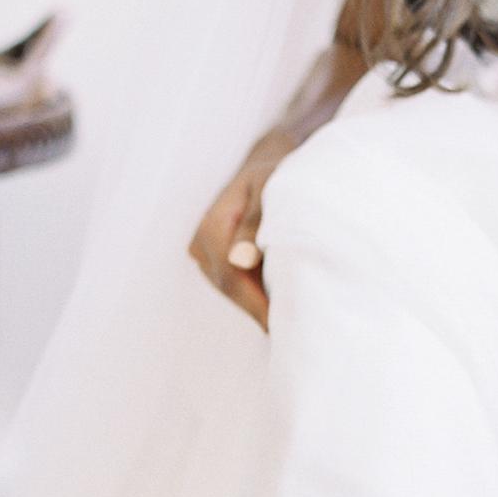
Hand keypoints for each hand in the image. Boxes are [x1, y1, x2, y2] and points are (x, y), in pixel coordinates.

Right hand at [187, 139, 294, 330]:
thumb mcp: (272, 187)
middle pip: (231, 289)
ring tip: (291, 320)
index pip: (231, 278)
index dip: (257, 306)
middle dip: (261, 310)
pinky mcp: (213, 259)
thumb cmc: (277, 173)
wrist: (267, 164)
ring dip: (259, 303)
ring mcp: (204, 254)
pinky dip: (256, 293)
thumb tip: (240, 259)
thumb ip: (257, 221)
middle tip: (295, 332)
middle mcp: (201, 244)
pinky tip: (279, 301)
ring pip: (232, 290)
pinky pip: (234, 284)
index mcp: (212, 227)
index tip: (283, 326)